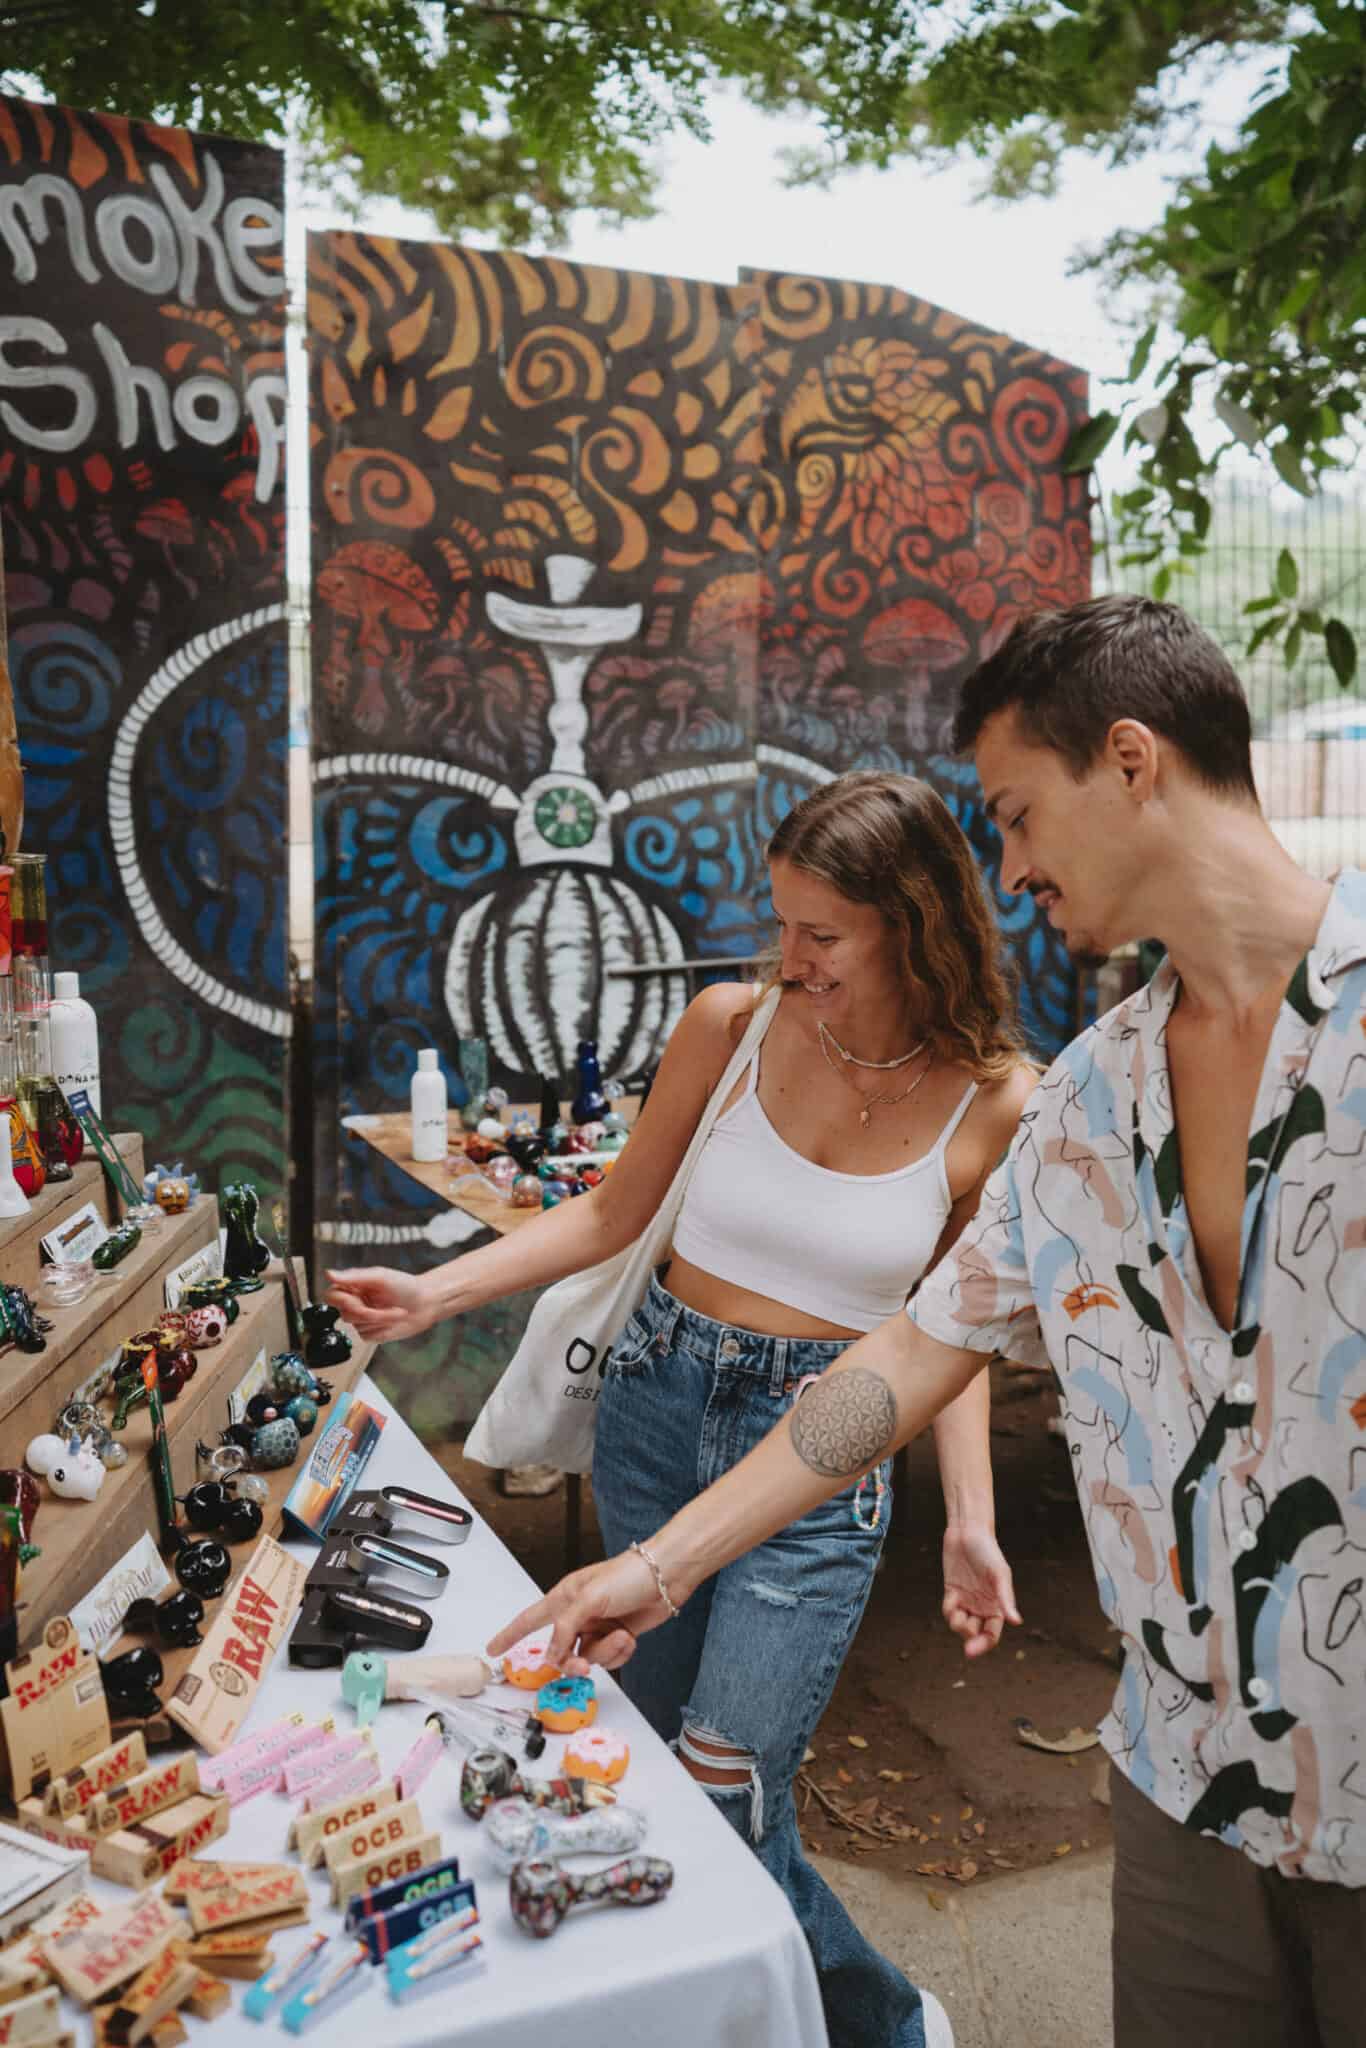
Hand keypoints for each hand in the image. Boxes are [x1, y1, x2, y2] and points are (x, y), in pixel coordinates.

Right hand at [325, 1266, 431, 1342]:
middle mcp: (355, 1303)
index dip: (343, 1301)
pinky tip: (393, 1322)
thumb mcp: (380, 1276)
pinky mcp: (370, 1333)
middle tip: (391, 1306)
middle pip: (345, 1314)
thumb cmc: (405, 1286)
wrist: (426, 1304)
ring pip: (357, 1326)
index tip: (359, 1299)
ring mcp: (362, 1320)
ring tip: (397, 1312)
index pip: (331, 1295)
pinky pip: (366, 1336)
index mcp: (354, 1287)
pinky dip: (381, 1330)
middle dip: (370, 1312)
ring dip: (381, 1320)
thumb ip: (353, 1276)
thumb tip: (328, 1274)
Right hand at [487, 1550, 673, 1675]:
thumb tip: (551, 1654)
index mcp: (564, 1597)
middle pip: (561, 1650)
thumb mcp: (589, 1598)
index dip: (509, 1634)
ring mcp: (598, 1627)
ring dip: (605, 1652)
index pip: (529, 1619)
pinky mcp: (617, 1636)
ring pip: (588, 1658)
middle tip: (581, 1664)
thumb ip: (565, 1627)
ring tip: (619, 1635)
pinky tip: (628, 1637)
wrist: (667, 1577)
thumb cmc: (629, 1574)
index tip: (493, 1648)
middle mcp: (579, 1614)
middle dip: (572, 1661)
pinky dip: (619, 1653)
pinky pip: (609, 1658)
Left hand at [941, 1521, 1020, 1658]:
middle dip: (968, 1638)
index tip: (970, 1650)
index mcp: (997, 1606)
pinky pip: (949, 1610)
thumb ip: (1006, 1599)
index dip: (983, 1645)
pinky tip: (952, 1597)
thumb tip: (1017, 1622)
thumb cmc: (988, 1551)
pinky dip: (949, 1609)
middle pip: (975, 1634)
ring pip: (960, 1625)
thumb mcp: (999, 1575)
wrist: (968, 1532)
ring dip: (956, 1625)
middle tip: (962, 1633)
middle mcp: (982, 1607)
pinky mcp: (952, 1592)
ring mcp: (967, 1601)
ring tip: (956, 1614)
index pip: (992, 1634)